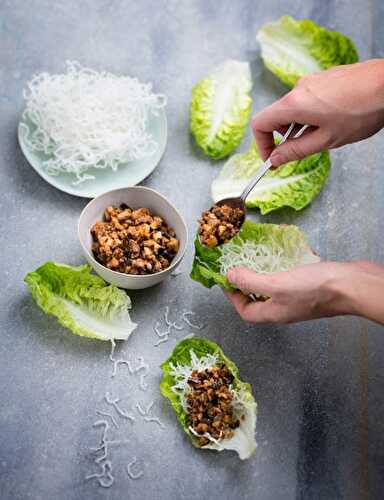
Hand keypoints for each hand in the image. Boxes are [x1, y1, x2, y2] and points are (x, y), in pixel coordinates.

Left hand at [224, 261, 383, 324]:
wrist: (352, 286)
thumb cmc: (316, 289)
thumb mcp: (276, 284)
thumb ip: (251, 281)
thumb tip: (230, 276)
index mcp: (274, 312)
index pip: (246, 311)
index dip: (233, 296)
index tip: (227, 280)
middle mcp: (285, 308)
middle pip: (259, 299)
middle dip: (247, 283)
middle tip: (241, 267)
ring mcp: (299, 298)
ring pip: (275, 287)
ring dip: (265, 273)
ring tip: (259, 258)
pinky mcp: (311, 286)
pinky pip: (292, 276)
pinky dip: (285, 265)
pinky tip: (285, 253)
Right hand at [252, 59, 383, 166]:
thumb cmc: (361, 112)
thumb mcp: (326, 140)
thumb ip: (296, 151)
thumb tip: (275, 159)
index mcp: (294, 104)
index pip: (260, 123)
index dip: (262, 144)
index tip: (273, 157)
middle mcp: (298, 88)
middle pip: (278, 116)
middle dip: (286, 136)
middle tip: (307, 148)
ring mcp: (312, 80)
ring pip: (295, 108)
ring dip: (302, 125)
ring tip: (327, 132)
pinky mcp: (325, 77)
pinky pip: (309, 99)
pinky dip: (313, 114)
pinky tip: (336, 119)